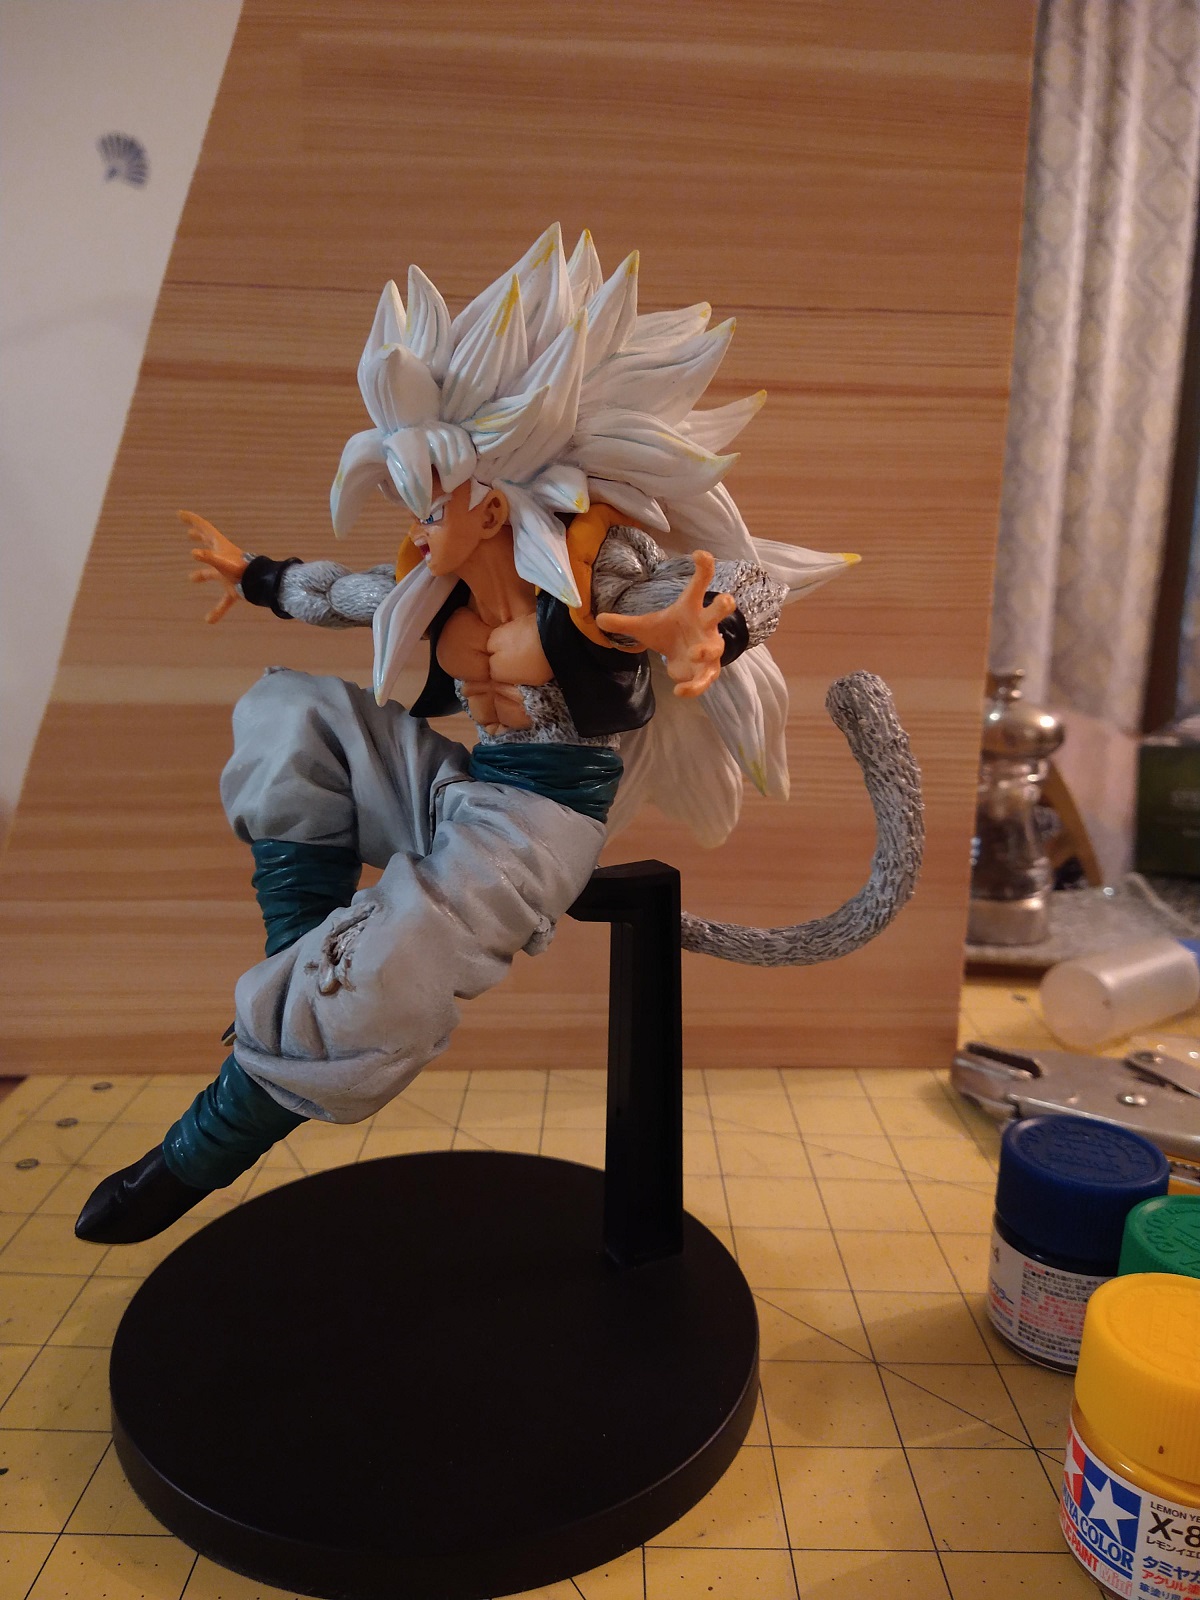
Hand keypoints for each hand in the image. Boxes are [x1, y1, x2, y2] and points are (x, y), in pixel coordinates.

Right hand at [180, 510, 247, 623]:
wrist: (261, 585)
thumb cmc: (242, 571)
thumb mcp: (223, 563)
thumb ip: (209, 558)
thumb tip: (194, 553)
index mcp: (220, 547)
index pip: (204, 528)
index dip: (192, 520)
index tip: (179, 514)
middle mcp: (223, 558)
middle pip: (209, 545)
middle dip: (199, 538)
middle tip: (189, 534)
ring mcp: (228, 573)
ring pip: (212, 573)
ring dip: (202, 574)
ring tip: (191, 578)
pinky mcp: (234, 589)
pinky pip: (224, 601)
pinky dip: (218, 610)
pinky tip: (210, 620)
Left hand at [596, 550, 735, 697]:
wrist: (680, 657)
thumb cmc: (669, 633)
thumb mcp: (645, 627)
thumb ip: (624, 623)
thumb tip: (598, 619)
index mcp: (690, 608)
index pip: (699, 585)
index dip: (704, 569)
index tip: (700, 554)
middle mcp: (705, 625)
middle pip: (721, 611)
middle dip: (724, 605)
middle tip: (725, 600)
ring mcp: (710, 648)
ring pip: (717, 647)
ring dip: (707, 650)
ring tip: (694, 653)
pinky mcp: (708, 670)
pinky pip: (705, 678)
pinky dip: (694, 686)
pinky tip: (679, 691)